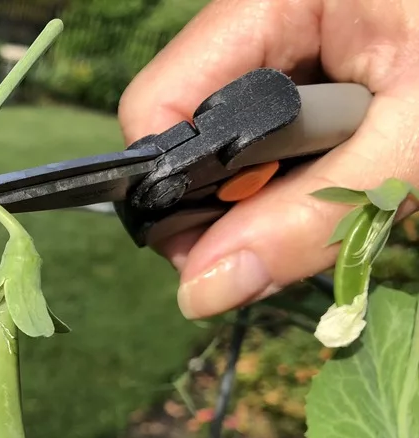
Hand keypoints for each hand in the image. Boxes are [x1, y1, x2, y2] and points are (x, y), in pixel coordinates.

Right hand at [118, 0, 418, 319]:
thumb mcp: (415, 132)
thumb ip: (309, 213)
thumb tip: (206, 289)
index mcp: (277, 0)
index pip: (163, 102)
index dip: (169, 186)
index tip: (213, 254)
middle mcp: (275, 20)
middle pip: (200, 133)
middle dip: (242, 200)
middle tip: (300, 237)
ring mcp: (305, 48)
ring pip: (251, 152)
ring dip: (296, 194)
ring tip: (375, 188)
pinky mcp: (339, 78)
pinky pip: (301, 147)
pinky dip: (331, 180)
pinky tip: (379, 175)